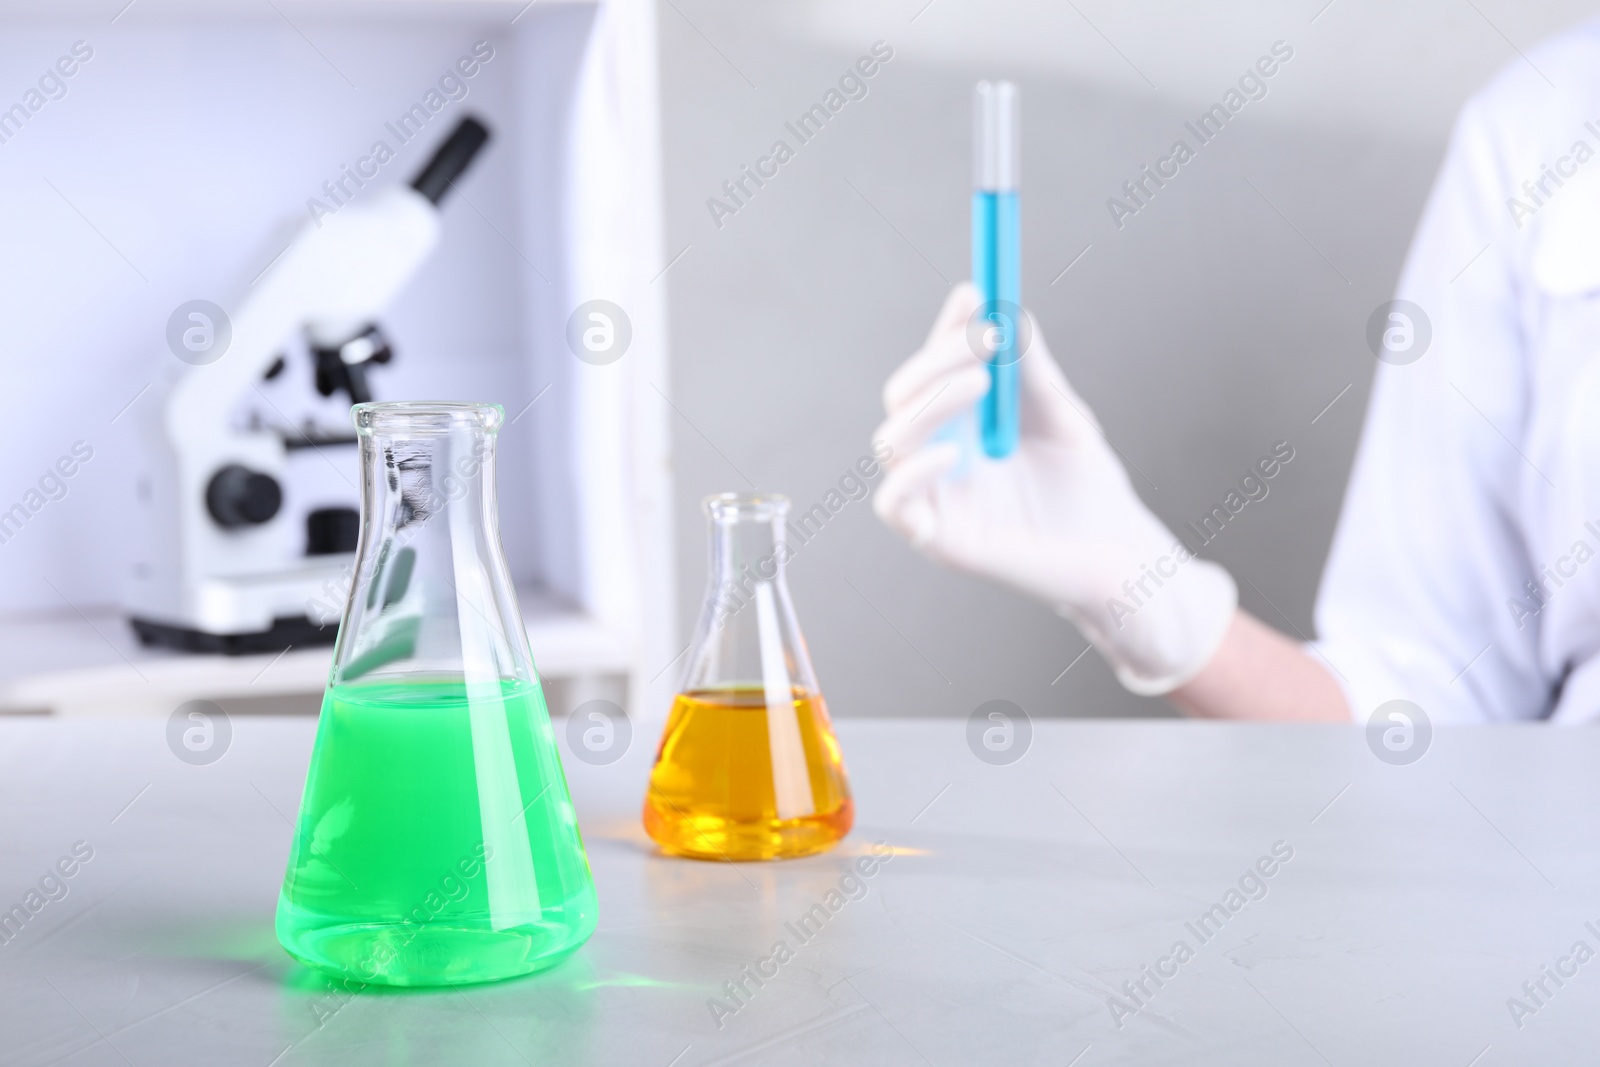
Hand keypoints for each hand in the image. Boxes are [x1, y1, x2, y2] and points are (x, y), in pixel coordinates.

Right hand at [871, 284, 1236, 694]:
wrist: (1122, 557)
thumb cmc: (1091, 492)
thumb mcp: (1062, 418)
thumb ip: (1031, 373)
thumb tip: (1009, 315)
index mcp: (964, 425)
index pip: (935, 368)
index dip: (946, 331)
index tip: (975, 294)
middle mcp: (940, 457)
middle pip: (903, 397)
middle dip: (937, 359)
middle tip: (984, 339)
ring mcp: (936, 499)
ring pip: (891, 440)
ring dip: (930, 401)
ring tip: (981, 383)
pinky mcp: (941, 541)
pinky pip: (894, 504)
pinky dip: (912, 472)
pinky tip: (954, 453)